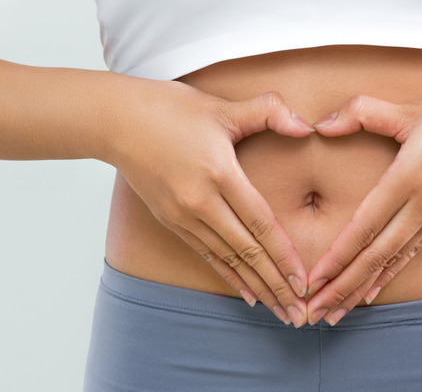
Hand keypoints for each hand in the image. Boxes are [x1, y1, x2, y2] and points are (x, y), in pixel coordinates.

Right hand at [107, 80, 314, 326]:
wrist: (114, 121)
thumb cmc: (170, 109)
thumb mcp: (221, 107)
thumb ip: (268, 111)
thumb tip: (307, 125)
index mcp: (218, 173)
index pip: (260, 223)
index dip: (284, 255)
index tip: (304, 281)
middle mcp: (200, 202)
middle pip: (247, 251)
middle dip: (276, 285)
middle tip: (299, 314)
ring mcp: (183, 216)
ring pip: (228, 260)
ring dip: (256, 287)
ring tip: (280, 311)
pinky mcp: (171, 221)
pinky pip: (207, 255)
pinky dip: (229, 277)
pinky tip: (247, 295)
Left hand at [305, 82, 421, 324]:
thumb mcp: (413, 108)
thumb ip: (363, 112)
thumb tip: (321, 124)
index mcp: (409, 179)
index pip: (366, 227)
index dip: (338, 257)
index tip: (314, 281)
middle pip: (376, 256)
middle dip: (342, 287)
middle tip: (315, 313)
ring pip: (391, 261)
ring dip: (361, 288)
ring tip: (336, 312)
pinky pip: (411, 253)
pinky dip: (389, 274)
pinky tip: (373, 290)